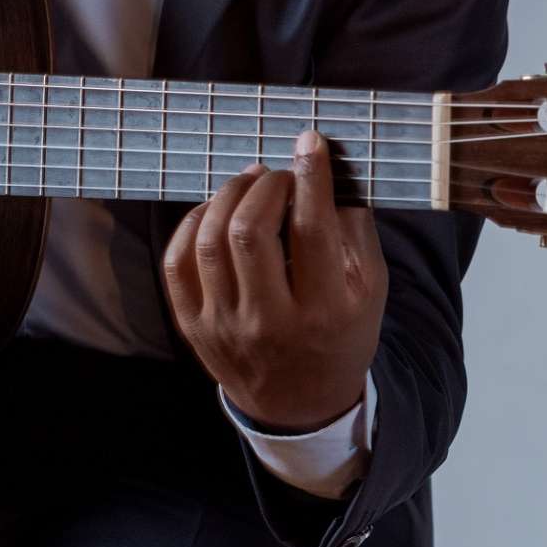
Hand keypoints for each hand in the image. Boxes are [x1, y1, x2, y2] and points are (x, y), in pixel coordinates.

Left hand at [161, 130, 386, 427]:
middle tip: (279, 174)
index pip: (311, 229)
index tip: (310, 143)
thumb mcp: (369, 290)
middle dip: (265, 185)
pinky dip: (193, 223)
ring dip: (229, 196)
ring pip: (209, 242)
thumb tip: (332, 170)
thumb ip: (356, 230)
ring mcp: (224, 325)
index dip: (310, 176)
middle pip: (250, 232)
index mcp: (324, 311)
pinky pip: (177, 262)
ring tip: (250, 183)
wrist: (300, 403)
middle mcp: (270, 321)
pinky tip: (216, 210)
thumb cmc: (340, 334)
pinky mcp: (193, 326)